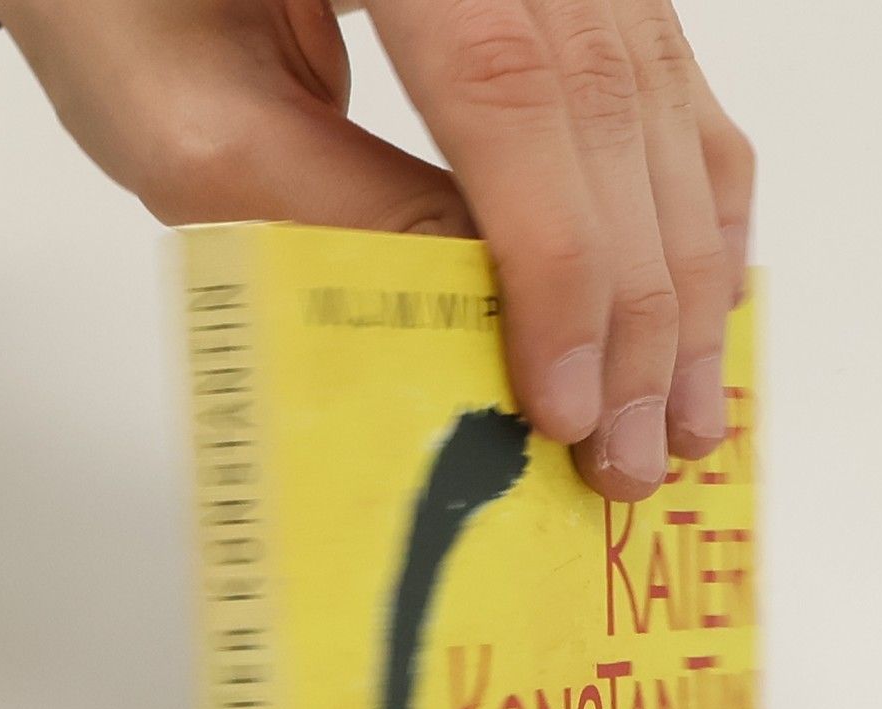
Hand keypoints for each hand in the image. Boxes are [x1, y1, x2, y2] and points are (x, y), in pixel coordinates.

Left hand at [0, 0, 752, 500]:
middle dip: (636, 304)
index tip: (562, 402)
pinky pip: (667, 85)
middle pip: (609, 106)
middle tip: (634, 449)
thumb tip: (472, 320)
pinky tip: (701, 307)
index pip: (510, 88)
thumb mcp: (180, 114)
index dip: (553, 260)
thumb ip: (317, 208)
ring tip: (684, 412)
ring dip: (684, 276)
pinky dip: (690, 208)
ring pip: (659, 105)